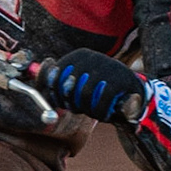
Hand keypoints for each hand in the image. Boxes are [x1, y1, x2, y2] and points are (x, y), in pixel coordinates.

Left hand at [30, 49, 144, 123]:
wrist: (132, 88)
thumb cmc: (100, 86)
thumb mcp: (80, 79)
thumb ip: (60, 80)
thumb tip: (38, 81)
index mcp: (79, 56)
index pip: (55, 74)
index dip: (54, 93)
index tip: (60, 104)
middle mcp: (91, 57)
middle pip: (68, 87)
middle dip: (70, 103)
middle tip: (78, 109)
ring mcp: (106, 67)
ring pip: (84, 95)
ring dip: (87, 109)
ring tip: (93, 111)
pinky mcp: (119, 80)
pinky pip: (101, 102)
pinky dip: (100, 113)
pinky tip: (104, 114)